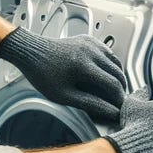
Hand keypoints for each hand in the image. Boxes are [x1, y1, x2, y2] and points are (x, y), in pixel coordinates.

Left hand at [0, 28, 125, 121]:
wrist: (30, 51)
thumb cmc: (43, 74)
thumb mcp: (64, 95)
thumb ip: (91, 104)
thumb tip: (112, 112)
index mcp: (83, 65)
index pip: (113, 85)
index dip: (119, 100)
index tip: (119, 111)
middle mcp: (90, 51)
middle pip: (118, 73)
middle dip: (121, 90)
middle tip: (118, 103)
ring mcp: (91, 43)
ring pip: (116, 62)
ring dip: (118, 77)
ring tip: (114, 92)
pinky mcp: (89, 39)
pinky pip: (108, 53)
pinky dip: (112, 65)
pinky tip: (107, 76)